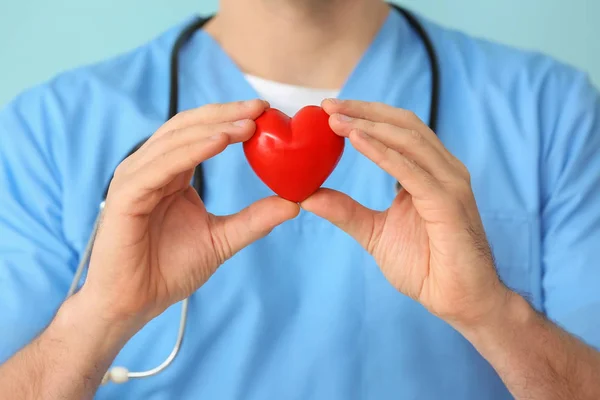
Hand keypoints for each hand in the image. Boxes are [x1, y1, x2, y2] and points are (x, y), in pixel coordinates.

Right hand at [81, 100, 298, 325]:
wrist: (135, 303)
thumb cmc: (169, 270)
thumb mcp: (222, 239)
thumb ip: (254, 219)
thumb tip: (295, 203)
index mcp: (171, 172)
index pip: (201, 133)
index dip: (231, 119)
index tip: (267, 113)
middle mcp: (151, 168)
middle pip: (189, 126)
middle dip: (227, 113)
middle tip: (263, 108)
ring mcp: (135, 178)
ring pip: (176, 140)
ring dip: (214, 127)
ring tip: (249, 124)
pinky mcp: (126, 195)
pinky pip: (161, 166)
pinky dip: (191, 150)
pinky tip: (220, 142)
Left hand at [302, 99, 510, 327]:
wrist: (458, 301)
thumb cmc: (425, 266)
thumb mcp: (374, 233)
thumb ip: (345, 211)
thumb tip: (307, 195)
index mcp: (427, 172)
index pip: (396, 130)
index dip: (364, 116)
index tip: (328, 110)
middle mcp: (443, 170)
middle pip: (403, 124)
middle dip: (364, 111)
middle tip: (327, 106)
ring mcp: (449, 184)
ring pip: (409, 140)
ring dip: (370, 126)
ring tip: (336, 120)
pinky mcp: (449, 204)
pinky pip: (412, 171)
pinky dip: (383, 154)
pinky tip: (357, 142)